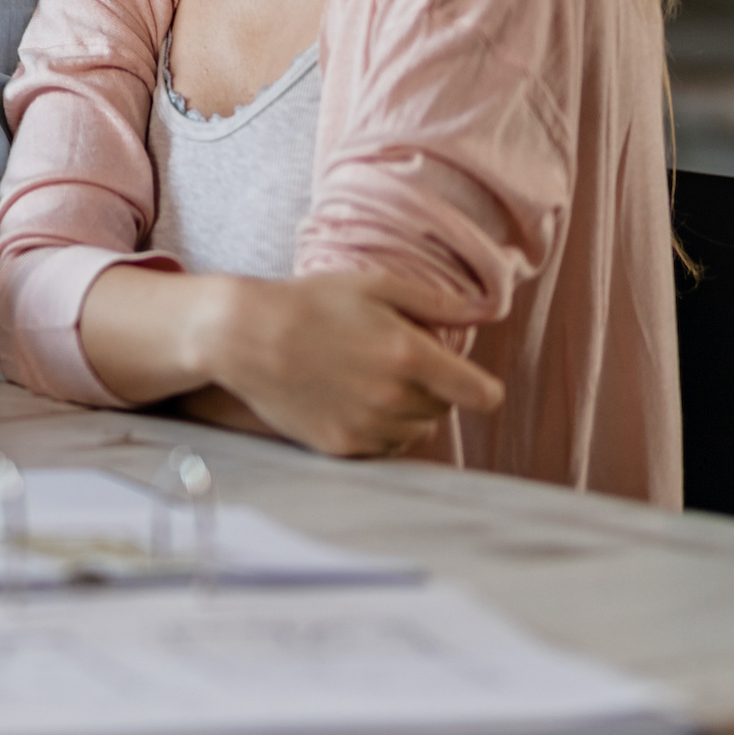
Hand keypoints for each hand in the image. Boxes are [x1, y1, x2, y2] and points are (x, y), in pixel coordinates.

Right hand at [190, 270, 504, 458]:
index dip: (483, 388)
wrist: (246, 336)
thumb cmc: (311, 302)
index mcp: (410, 356)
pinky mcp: (342, 447)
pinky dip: (379, 429)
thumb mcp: (374, 286)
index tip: (471, 381)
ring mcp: (367, 428)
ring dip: (406, 411)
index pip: (481, 395)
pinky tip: (351, 399)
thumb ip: (436, 303)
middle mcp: (394, 399)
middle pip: (444, 410)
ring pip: (415, 432)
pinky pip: (384, 448)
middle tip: (394, 360)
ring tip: (369, 379)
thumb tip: (487, 312)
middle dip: (431, 389)